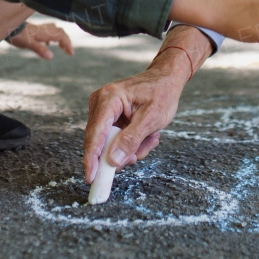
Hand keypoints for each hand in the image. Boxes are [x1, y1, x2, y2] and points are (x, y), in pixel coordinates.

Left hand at [7, 22, 73, 59]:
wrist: (10, 28)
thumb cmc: (19, 36)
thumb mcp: (29, 44)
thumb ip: (40, 50)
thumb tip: (51, 57)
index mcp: (46, 32)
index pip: (62, 37)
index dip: (68, 45)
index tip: (71, 53)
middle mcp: (46, 29)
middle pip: (61, 33)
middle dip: (67, 42)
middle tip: (69, 52)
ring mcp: (42, 28)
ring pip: (56, 31)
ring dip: (61, 38)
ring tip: (62, 47)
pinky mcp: (37, 29)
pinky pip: (49, 31)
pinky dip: (53, 37)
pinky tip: (48, 43)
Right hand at [83, 61, 187, 182]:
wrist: (166, 79)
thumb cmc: (162, 93)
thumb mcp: (151, 118)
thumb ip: (131, 139)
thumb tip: (112, 161)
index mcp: (109, 98)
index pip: (95, 134)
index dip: (92, 158)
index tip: (91, 178)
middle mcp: (100, 102)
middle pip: (100, 141)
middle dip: (120, 153)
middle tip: (140, 154)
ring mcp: (102, 110)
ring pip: (108, 144)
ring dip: (130, 149)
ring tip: (151, 139)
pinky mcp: (108, 117)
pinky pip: (114, 139)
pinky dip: (130, 143)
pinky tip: (147, 136)